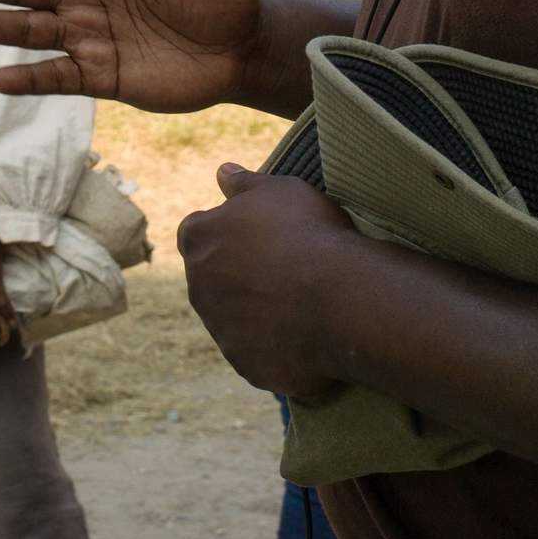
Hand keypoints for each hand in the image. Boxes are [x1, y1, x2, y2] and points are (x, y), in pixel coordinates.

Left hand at [178, 164, 360, 401]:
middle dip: (239, 273)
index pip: (198, 232)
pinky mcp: (246, 366)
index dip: (229, 232)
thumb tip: (222, 172)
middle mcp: (198, 287)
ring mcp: (221, 331)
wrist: (340, 299)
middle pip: (212, 278)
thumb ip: (245, 184)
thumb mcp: (280, 190)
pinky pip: (258, 353)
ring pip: (233, 318)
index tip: (259, 234)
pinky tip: (308, 333)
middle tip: (285, 267)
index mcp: (199, 240)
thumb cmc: (309, 234)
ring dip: (256, 310)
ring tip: (303, 301)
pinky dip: (276, 345)